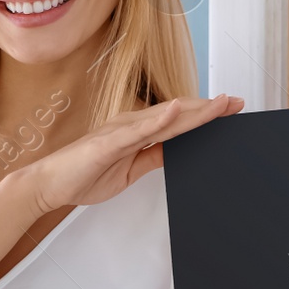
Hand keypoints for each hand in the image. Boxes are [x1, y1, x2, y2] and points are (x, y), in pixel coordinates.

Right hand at [20, 94, 244, 214]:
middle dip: (210, 109)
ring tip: (220, 103)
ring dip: (194, 109)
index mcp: (137, 132)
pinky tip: (176, 110)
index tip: (230, 111)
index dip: (206, 115)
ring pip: (165, 117)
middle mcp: (132, 125)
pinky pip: (138, 129)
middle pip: (179, 114)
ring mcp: (120, 131)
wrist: (50, 185)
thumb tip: (178, 151)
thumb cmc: (83, 176)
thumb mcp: (132, 169)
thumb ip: (154, 157)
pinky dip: (159, 119)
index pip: (179, 121)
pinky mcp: (108, 142)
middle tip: (238, 102)